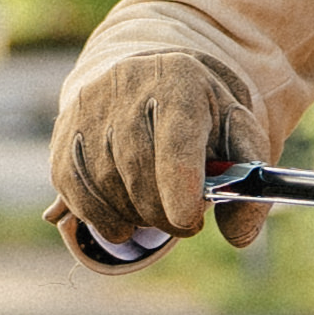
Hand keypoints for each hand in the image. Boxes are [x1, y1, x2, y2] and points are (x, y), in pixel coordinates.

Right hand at [47, 45, 267, 261]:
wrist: (152, 78)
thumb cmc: (202, 114)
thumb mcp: (238, 133)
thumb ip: (249, 183)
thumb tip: (238, 237)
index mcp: (180, 80)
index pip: (175, 140)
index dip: (179, 187)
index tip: (188, 220)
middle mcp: (127, 85)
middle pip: (139, 171)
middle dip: (164, 213)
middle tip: (184, 221)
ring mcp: (88, 108)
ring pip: (106, 187)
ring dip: (136, 216)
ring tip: (156, 208)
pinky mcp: (64, 134)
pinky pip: (76, 193)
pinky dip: (102, 218)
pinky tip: (124, 216)